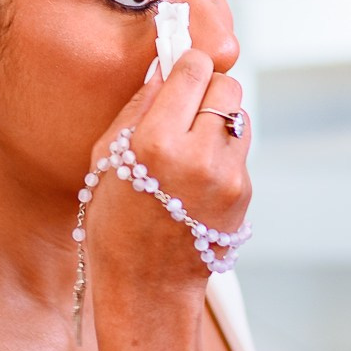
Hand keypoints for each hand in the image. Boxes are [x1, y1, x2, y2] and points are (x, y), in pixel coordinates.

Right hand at [82, 49, 250, 293]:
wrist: (147, 286)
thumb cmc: (113, 223)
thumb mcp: (106, 160)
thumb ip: (137, 107)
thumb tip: (164, 65)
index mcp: (156, 143)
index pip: (194, 70)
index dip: (186, 65)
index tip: (178, 72)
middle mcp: (199, 157)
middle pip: (227, 85)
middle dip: (207, 89)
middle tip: (186, 107)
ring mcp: (228, 177)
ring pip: (239, 115)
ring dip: (218, 119)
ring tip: (191, 143)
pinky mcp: (244, 193)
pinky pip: (239, 150)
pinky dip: (223, 151)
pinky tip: (198, 175)